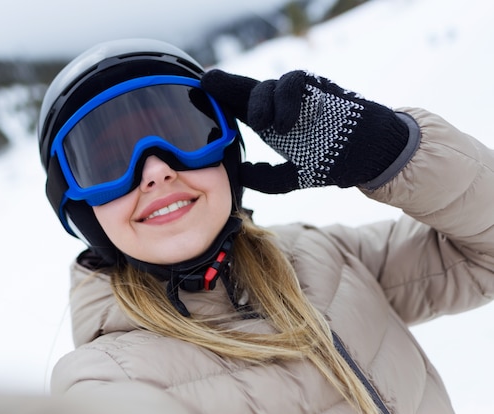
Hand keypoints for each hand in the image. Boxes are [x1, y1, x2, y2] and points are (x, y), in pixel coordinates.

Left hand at [202, 69, 408, 189]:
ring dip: (260, 103)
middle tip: (206, 82)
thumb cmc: (332, 161)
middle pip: (244, 90)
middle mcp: (278, 106)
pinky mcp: (315, 86)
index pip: (239, 108)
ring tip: (264, 125)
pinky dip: (285, 99)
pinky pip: (292, 82)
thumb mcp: (292, 177)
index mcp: (269, 123)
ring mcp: (296, 95)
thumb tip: (240, 175)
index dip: (219, 101)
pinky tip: (284, 122)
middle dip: (223, 85)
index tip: (198, 96)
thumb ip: (266, 179)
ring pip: (266, 86)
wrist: (367, 154)